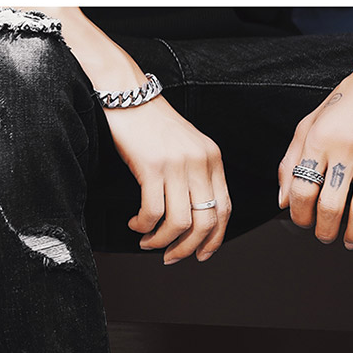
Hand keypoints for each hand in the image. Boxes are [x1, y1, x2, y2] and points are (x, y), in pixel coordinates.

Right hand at [105, 94, 231, 263]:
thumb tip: (193, 219)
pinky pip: (153, 212)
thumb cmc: (153, 125)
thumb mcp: (186, 149)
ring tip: (148, 241)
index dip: (214, 239)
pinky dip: (144, 225)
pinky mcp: (152, 167)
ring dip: (162, 240)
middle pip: (204, 222)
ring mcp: (177, 164)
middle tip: (171, 256)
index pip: (224, 209)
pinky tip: (136, 224)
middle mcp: (200, 162)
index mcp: (213, 159)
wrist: (128, 95)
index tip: (202, 254)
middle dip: (187, 248)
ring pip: (179, 222)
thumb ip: (196, 178)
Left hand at [278, 33, 352, 248]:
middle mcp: (346, 150)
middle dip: (325, 232)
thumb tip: (282, 202)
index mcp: (319, 140)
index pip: (302, 191)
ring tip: (350, 240)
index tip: (304, 222)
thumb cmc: (350, 98)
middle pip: (330, 209)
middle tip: (325, 236)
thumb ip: (291, 161)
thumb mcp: (311, 122)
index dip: (299, 215)